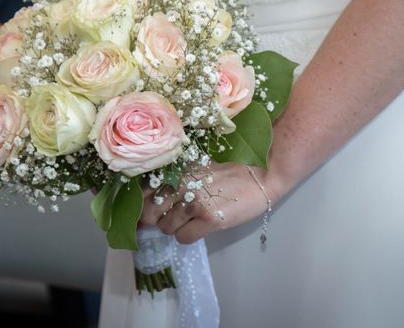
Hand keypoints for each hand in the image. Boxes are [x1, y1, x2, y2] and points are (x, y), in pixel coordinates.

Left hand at [140, 162, 282, 244]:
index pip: (142, 192)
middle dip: (156, 218)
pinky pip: (183, 238)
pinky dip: (188, 235)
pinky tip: (200, 226)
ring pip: (166, 228)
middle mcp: (180, 184)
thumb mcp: (197, 164)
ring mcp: (194, 202)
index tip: (146, 212)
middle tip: (169, 217)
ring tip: (191, 218)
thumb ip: (175, 176)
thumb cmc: (230, 169)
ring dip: (175, 227)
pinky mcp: (209, 219)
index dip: (142, 205)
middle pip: (148, 213)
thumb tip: (150, 196)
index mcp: (176, 169)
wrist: (261, 175)